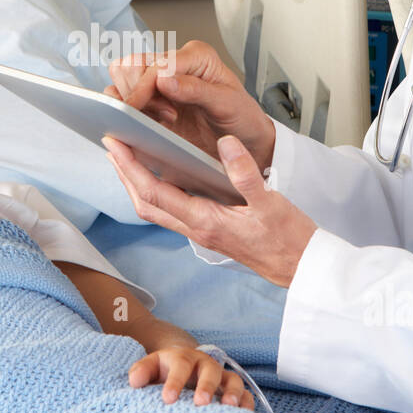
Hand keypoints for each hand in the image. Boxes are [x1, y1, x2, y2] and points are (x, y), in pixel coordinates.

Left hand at [103, 131, 316, 287]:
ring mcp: (200, 232)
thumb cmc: (288, 239)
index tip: (116, 145)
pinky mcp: (208, 230)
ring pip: (155, 209)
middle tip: (112, 146)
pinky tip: (160, 175)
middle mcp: (196, 229)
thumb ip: (246, 173)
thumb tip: (225, 145)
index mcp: (205, 221)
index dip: (130, 168)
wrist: (300, 267)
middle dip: (124, 175)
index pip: (155, 193)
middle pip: (145, 203)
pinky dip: (156, 191)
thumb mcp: (271, 202)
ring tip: (127, 158)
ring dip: (136, 184)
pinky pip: (171, 210)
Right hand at [104, 41, 275, 171]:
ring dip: (132, 101)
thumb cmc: (243, 119)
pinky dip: (126, 112)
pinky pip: (123, 98)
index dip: (143, 86)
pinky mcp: (151, 102)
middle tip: (166, 116)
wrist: (245, 142)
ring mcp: (160, 82)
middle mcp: (174, 64)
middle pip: (131, 64)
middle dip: (138, 93)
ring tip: (163, 120)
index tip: (137, 108)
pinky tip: (150, 125)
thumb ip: (197, 90)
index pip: (156, 64)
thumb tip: (164, 78)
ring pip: (122, 76)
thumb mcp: (228, 105)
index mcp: (196, 56)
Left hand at [128, 345, 255, 410]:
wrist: (181, 364)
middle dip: (207, 386)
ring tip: (229, 408)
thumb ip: (141, 372)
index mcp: (183, 358)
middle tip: (201, 403)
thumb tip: (134, 382)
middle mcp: (206, 365)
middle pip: (210, 370)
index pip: (180, 365)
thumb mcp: (150, 367)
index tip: (168, 399)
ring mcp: (222, 377)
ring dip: (233, 393)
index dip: (175, 381)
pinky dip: (247, 405)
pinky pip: (246, 395)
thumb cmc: (164, 371)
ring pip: (233, 380)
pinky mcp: (233, 390)